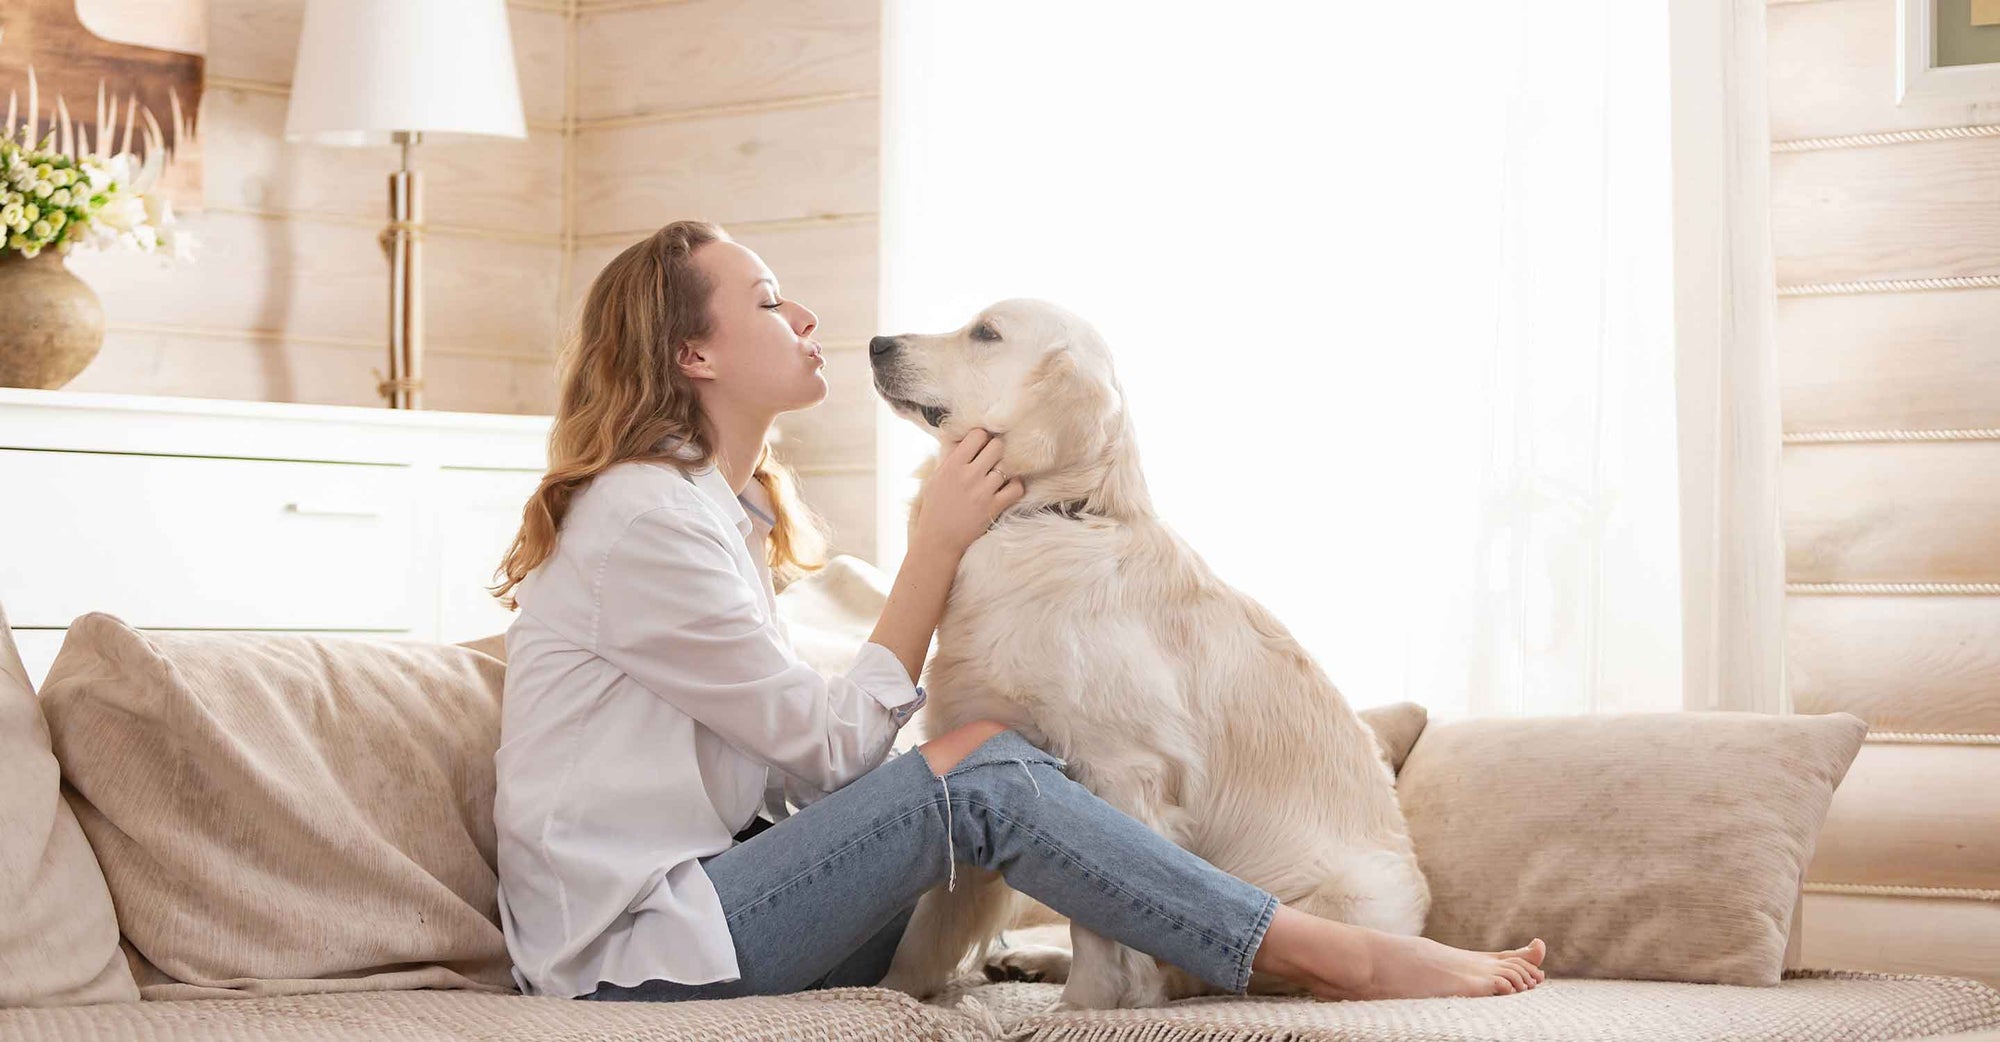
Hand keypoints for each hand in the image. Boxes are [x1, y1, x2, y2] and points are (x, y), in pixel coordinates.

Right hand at [912, 428, 1025, 556]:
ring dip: (1005, 468)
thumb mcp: (936, 477)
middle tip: (993, 458)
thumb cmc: (935, 507)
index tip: (981, 445)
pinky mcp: (994, 507)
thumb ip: (950, 456)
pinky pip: (1017, 488)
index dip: (982, 438)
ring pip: (1007, 465)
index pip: (977, 435)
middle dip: (996, 450)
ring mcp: (983, 491)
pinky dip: (1015, 486)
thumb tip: (960, 436)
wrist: (939, 539)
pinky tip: (1008, 487)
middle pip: (997, 446)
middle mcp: (969, 475)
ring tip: (998, 474)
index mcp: (953, 465)